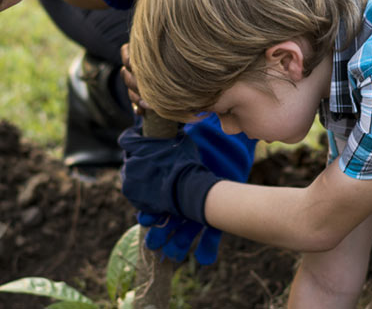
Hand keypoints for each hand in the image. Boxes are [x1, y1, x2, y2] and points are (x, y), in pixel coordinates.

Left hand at [118, 119, 219, 222]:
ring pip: (128, 173)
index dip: (133, 137)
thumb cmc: (185, 162)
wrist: (187, 190)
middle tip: (149, 157)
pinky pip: (132, 189)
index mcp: (137, 147)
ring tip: (149, 173)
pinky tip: (150, 187)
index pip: (126, 138)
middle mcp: (129, 163)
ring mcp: (129, 181)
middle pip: (128, 156)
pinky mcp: (132, 197)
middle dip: (136, 155)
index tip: (140, 137)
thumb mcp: (181, 140)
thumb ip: (173, 133)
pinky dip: (139, 187)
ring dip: (135, 172)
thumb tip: (176, 127)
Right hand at [138, 115, 254, 264]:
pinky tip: (205, 260)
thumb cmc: (205, 137)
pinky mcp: (217, 217)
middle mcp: (181, 199)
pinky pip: (212, 237)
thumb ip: (157, 136)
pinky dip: (208, 250)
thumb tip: (138, 112)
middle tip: (153, 244)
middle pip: (166, 221)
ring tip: (172, 256)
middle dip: (159, 233)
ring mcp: (198, 210)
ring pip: (184, 233)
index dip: (149, 211)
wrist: (233, 143)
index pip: (153, 202)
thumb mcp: (181, 137)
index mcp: (169, 184)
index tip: (146, 217)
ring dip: (178, 245)